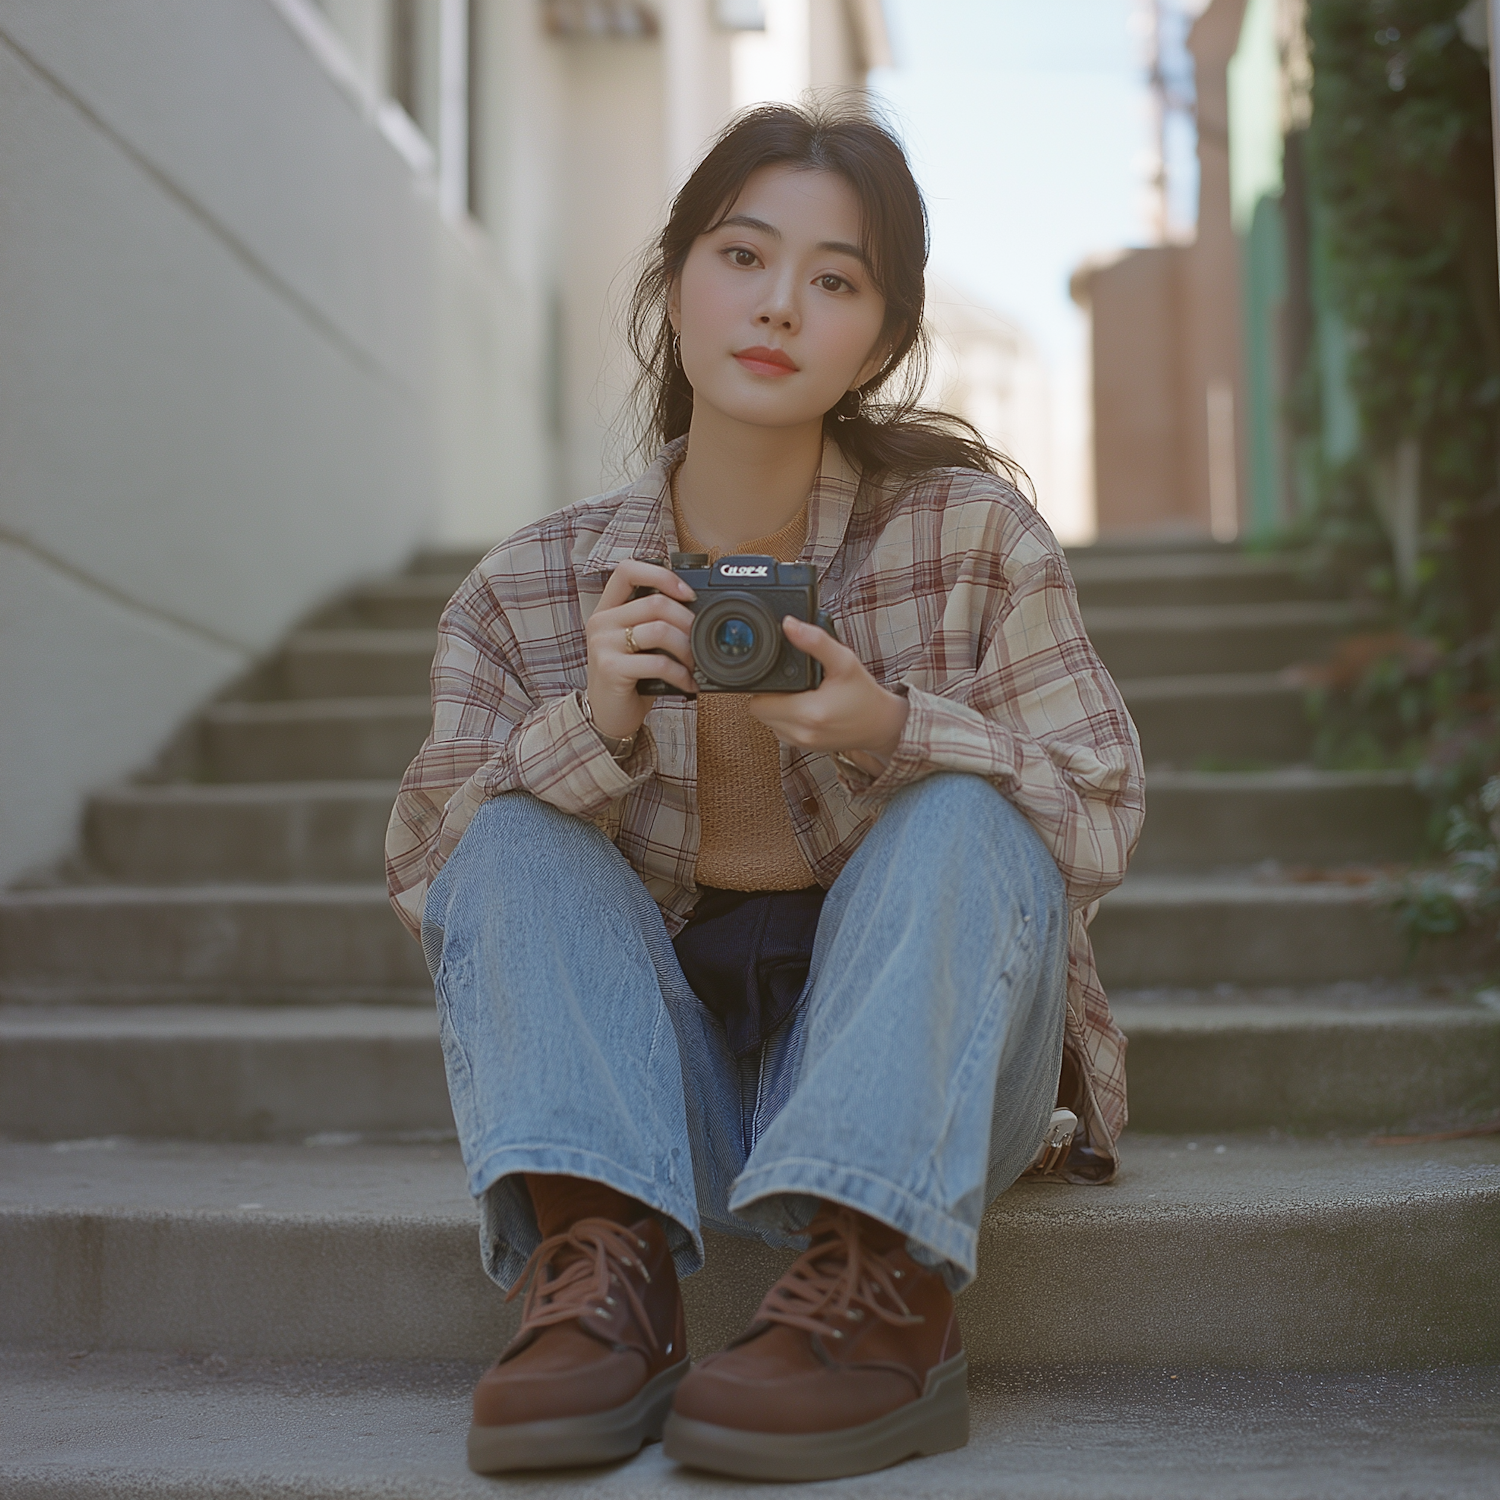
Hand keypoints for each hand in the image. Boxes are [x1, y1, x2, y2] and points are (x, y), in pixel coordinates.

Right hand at [584, 560, 697, 739]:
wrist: (607, 716)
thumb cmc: (629, 679)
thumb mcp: (637, 644)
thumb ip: (653, 621)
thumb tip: (694, 609)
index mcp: (607, 609)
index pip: (628, 570)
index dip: (661, 575)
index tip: (687, 594)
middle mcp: (601, 622)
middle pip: (655, 603)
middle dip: (688, 621)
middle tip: (701, 639)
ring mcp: (602, 644)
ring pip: (659, 630)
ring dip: (687, 648)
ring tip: (695, 663)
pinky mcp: (611, 668)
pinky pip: (658, 662)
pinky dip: (681, 674)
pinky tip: (688, 683)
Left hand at [747, 615, 908, 773]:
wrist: (881, 725)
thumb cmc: (864, 695)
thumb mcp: (844, 661)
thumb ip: (816, 641)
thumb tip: (789, 625)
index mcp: (807, 713)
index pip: (758, 701)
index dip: (764, 684)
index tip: (780, 675)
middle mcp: (801, 732)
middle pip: (760, 711)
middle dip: (770, 694)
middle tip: (791, 682)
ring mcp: (801, 743)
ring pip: (768, 721)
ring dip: (776, 707)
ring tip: (799, 693)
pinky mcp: (804, 747)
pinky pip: (781, 730)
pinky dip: (786, 717)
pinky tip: (804, 705)